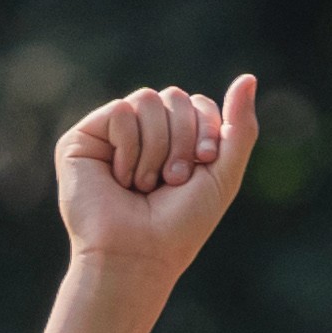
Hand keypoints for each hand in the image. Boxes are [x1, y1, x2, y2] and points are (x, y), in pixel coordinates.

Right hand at [51, 77, 256, 287]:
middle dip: (182, 140)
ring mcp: (111, 134)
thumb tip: (249, 77)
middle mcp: (142, 132)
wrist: (139, 255)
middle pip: (174, 97)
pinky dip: (130, 147)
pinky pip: (120, 111)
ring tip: (144, 184)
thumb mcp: (223, 175)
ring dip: (156, 148)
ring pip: (147, 99)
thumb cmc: (180, 225)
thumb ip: (241, 127)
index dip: (206, 130)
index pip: (198, 103)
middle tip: (171, 181)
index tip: (203, 165)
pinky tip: (120, 178)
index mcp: (173, 139)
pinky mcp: (82, 138)